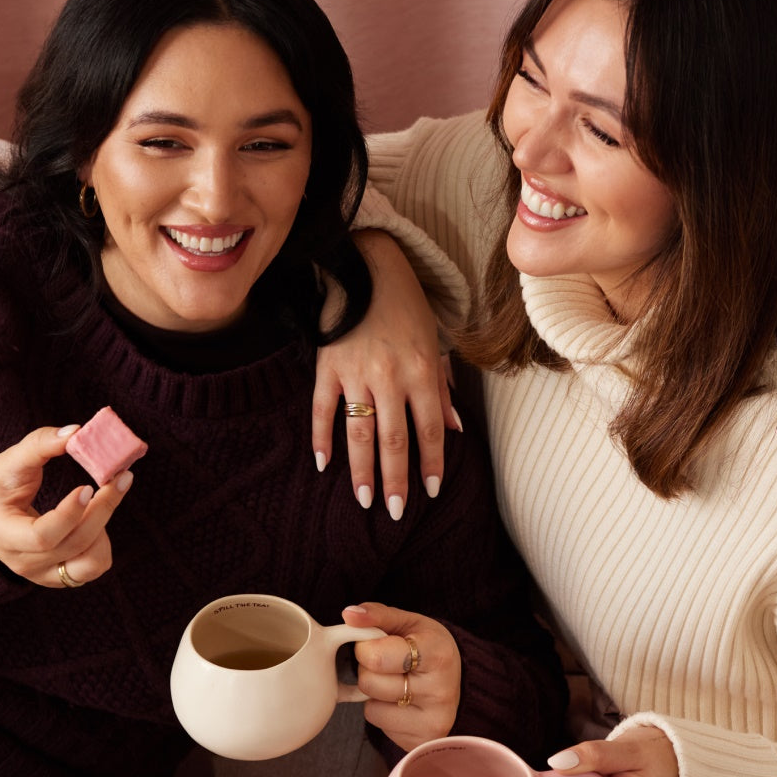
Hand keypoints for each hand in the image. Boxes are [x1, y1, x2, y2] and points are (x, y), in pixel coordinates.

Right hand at [0, 425, 133, 587]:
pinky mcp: (60, 576)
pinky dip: (102, 542)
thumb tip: (76, 432)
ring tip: (100, 502)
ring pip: (91, 564)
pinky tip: (94, 518)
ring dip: (104, 529)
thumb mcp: (8, 462)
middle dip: (103, 509)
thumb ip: (40, 445)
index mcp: (4, 535)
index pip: (42, 537)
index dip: (70, 514)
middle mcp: (24, 563)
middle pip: (75, 544)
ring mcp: (43, 575)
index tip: (88, 486)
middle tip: (121, 477)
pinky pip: (93, 567)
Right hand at [313, 231, 458, 518]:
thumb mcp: (434, 340)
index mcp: (422, 371)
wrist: (363, 264)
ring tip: (365, 500)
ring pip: (359, 433)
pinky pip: (322, 409)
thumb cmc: (405, 304)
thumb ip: (442, 387)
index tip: (430, 492)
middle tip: (395, 512)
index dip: (431, 464)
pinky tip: (324, 464)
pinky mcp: (327, 366)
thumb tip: (454, 430)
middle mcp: (390, 377)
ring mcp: (355, 374)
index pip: (430, 430)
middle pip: (394, 441)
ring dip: (362, 471)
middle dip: (396, 480)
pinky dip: (322, 437)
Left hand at [343, 602, 460, 750]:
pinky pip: (378, 725)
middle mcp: (440, 691)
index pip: (376, 656)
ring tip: (398, 683)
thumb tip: (348, 614)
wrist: (459, 680)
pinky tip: (402, 703)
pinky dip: (383, 712)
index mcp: (437, 654)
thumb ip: (377, 615)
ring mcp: (433, 721)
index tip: (382, 644)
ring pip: (370, 708)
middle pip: (368, 683)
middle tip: (390, 665)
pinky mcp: (421, 741)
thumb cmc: (428, 647)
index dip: (367, 647)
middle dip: (369, 670)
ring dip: (375, 694)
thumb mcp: (408, 623)